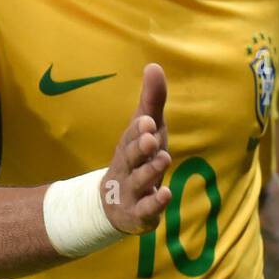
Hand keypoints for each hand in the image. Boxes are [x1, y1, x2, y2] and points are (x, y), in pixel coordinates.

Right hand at [102, 63, 171, 233]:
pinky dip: (154, 203)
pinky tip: (165, 194)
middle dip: (140, 147)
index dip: (139, 128)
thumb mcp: (147, 130)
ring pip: (139, 181)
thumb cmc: (137, 158)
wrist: (113, 204)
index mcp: (129, 145)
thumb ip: (152, 101)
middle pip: (132, 156)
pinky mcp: (139, 213)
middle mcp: (128, 166)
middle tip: (151, 138)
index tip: (147, 120)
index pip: (133, 134)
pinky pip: (146, 209)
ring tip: (163, 159)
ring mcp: (131, 190)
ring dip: (150, 171)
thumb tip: (154, 65)